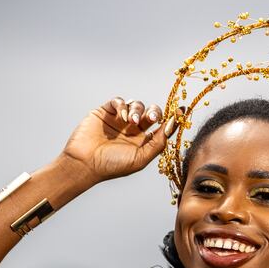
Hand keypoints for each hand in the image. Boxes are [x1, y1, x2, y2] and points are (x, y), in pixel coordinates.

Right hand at [61, 97, 176, 186]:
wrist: (85, 163)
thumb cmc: (112, 166)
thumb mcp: (140, 159)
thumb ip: (157, 144)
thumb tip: (172, 126)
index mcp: (143, 142)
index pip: (161, 127)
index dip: (172, 118)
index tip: (182, 110)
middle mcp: (133, 130)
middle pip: (151, 112)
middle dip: (155, 112)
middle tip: (152, 117)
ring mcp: (119, 120)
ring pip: (137, 105)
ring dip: (137, 110)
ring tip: (131, 122)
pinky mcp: (106, 112)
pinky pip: (119, 101)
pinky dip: (123, 105)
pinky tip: (122, 116)